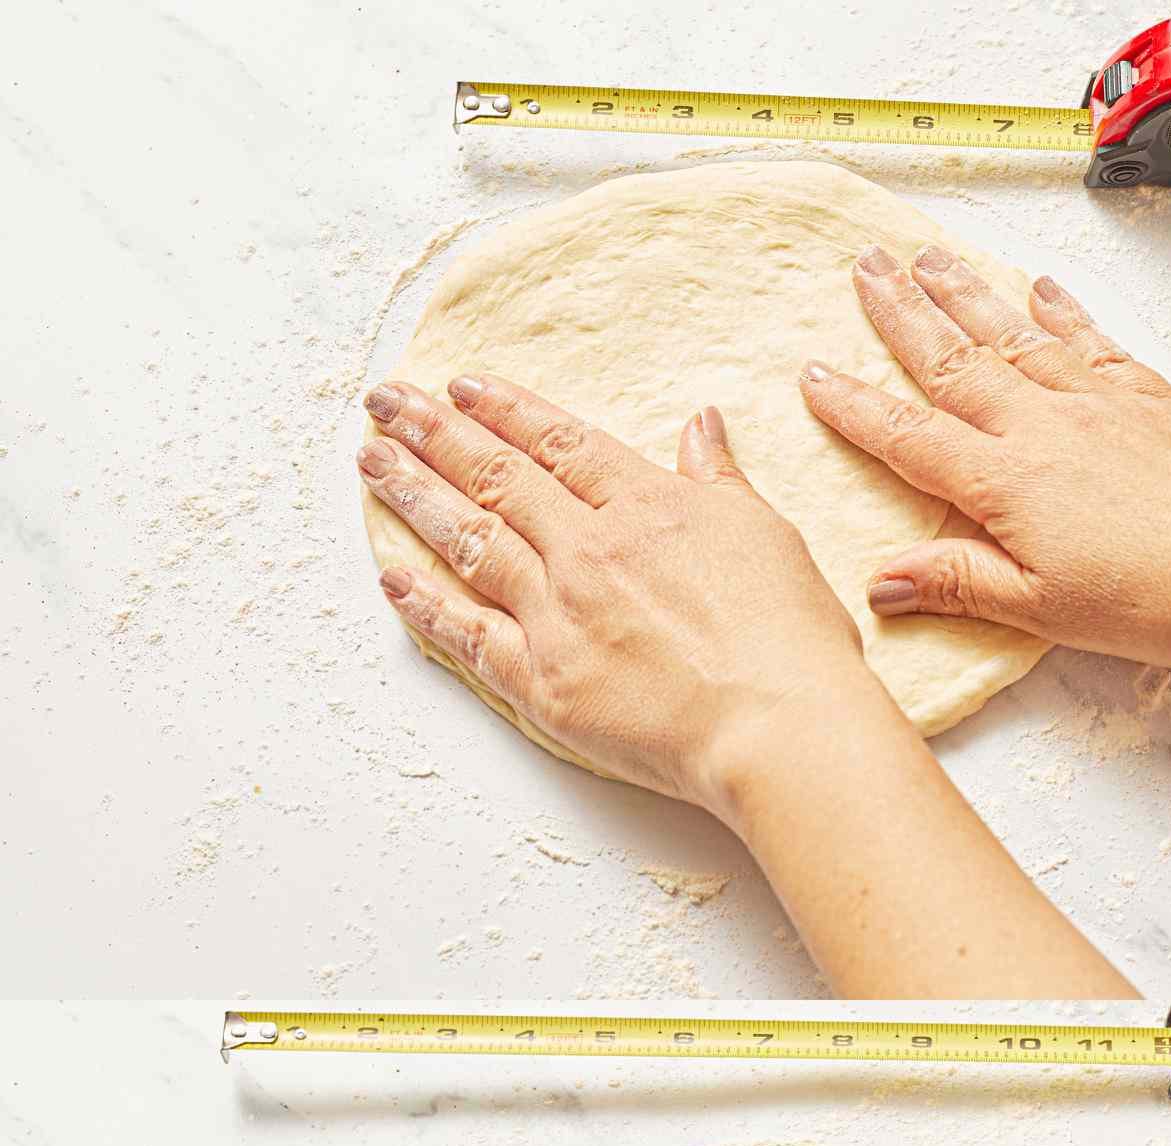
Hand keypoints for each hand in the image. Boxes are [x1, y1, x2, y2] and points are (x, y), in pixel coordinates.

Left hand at [358, 377, 874, 814]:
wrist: (778, 728)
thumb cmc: (791, 642)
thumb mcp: (767, 536)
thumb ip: (719, 481)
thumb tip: (700, 427)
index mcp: (647, 507)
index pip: (561, 444)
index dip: (508, 411)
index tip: (463, 386)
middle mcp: (590, 550)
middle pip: (498, 477)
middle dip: (434, 432)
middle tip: (385, 402)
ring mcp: (558, 615)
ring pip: (470, 539)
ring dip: (413, 495)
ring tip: (372, 461)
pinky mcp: (543, 682)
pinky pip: (467, 633)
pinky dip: (425, 603)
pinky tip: (391, 573)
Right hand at [799, 246, 1170, 669]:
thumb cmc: (1157, 598)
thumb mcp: (1043, 610)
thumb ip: (960, 584)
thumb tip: (881, 580)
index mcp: (1007, 484)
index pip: (910, 437)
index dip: (855, 407)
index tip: (813, 375)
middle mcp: (1043, 427)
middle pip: (955, 361)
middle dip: (902, 313)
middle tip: (864, 267)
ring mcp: (1097, 403)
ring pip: (1016, 335)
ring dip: (967, 294)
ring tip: (929, 257)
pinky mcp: (1149, 397)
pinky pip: (1091, 341)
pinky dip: (1060, 311)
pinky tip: (1042, 289)